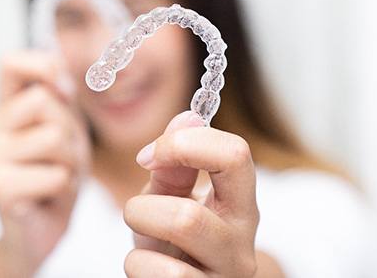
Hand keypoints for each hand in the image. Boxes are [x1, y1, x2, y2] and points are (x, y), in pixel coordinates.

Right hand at [0, 51, 90, 276]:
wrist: (40, 229)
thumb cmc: (55, 174)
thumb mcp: (65, 128)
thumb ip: (60, 97)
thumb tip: (57, 68)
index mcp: (6, 110)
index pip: (11, 63)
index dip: (43, 67)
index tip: (64, 94)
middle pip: (44, 101)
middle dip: (70, 131)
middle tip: (63, 157)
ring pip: (55, 137)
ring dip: (71, 162)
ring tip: (57, 176)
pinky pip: (56, 174)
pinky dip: (64, 187)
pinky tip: (48, 197)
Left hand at [123, 111, 259, 277]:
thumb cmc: (177, 239)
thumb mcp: (172, 198)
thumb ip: (175, 163)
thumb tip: (189, 115)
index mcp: (239, 203)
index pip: (235, 155)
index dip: (182, 145)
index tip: (147, 156)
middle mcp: (240, 243)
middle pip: (189, 214)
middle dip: (144, 207)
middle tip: (135, 211)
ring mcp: (225, 276)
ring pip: (174, 245)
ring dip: (140, 232)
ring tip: (142, 238)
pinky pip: (158, 276)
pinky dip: (137, 266)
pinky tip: (146, 267)